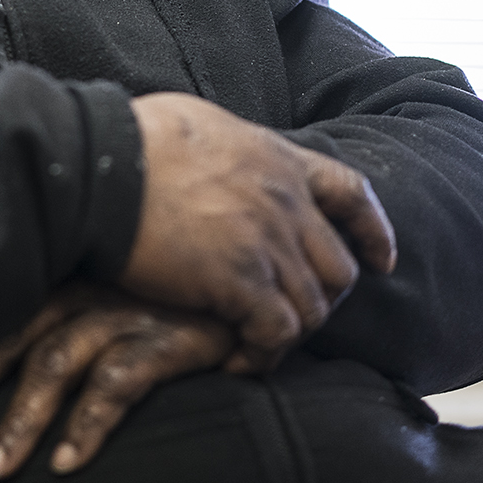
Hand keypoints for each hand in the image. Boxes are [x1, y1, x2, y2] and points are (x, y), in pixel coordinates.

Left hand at [0, 283, 233, 479]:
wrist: (257, 271)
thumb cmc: (181, 287)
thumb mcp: (122, 286)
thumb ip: (76, 311)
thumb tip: (26, 353)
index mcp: (69, 277)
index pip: (1, 309)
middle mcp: (87, 290)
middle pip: (11, 335)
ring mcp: (124, 311)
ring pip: (55, 365)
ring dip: (19, 421)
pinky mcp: (166, 337)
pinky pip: (118, 383)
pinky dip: (88, 424)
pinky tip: (68, 462)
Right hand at [122, 93, 396, 371]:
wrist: (101, 169)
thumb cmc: (132, 140)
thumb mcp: (199, 122)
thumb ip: (229, 148)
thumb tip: (217, 152)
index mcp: (278, 159)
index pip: (351, 194)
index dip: (371, 231)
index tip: (381, 259)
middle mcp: (285, 201)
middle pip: (338, 266)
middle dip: (322, 297)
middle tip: (288, 314)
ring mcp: (267, 243)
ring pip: (313, 307)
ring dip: (289, 331)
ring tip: (257, 345)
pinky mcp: (239, 282)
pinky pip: (277, 334)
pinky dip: (263, 354)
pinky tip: (238, 361)